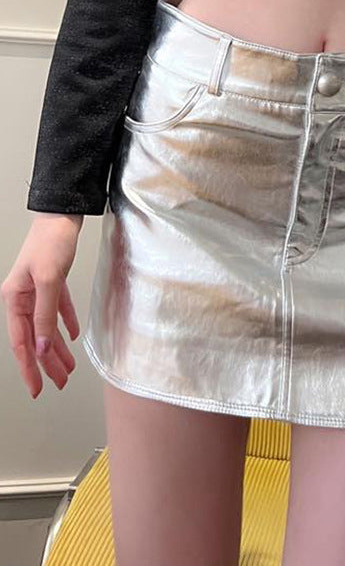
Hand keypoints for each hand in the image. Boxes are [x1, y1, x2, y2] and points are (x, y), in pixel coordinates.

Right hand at [2, 213, 82, 397]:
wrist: (63, 215)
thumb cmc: (51, 241)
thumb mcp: (50, 279)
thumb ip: (45, 314)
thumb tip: (41, 345)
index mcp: (14, 298)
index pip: (21, 342)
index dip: (29, 367)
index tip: (37, 388)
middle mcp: (22, 297)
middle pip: (34, 338)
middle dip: (46, 363)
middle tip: (59, 383)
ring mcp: (37, 290)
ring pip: (46, 327)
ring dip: (57, 349)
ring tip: (67, 369)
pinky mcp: (52, 282)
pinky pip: (57, 310)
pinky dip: (64, 323)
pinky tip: (71, 338)